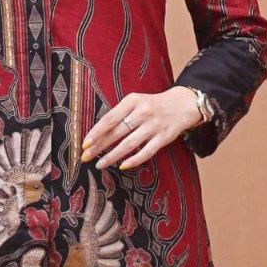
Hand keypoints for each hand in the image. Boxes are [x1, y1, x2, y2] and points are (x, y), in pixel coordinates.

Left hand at [81, 87, 202, 170]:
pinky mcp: (164, 137)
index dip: (96, 132)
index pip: (110, 118)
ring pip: (129, 144)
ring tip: (100, 164)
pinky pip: (147, 152)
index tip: (84, 144)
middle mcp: (143, 112)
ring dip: (113, 156)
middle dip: (99, 146)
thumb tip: (98, 134)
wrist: (182, 104)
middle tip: (86, 157)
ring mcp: (154, 125)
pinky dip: (134, 160)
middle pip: (117, 132)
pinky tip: (123, 166)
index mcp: (132, 101)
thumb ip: (119, 114)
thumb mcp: (135, 102)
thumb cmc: (151, 105)